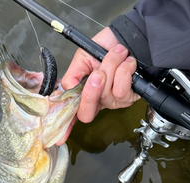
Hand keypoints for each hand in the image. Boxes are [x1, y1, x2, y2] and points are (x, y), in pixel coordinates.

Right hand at [57, 27, 139, 144]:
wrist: (127, 36)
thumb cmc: (105, 47)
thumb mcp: (82, 58)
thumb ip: (72, 76)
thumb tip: (67, 90)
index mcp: (84, 94)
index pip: (72, 115)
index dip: (65, 128)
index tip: (60, 139)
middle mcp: (98, 102)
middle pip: (87, 113)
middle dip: (91, 92)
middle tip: (98, 73)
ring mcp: (113, 102)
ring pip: (106, 95)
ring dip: (111, 68)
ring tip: (117, 54)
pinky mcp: (129, 97)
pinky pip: (122, 90)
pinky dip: (124, 70)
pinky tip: (128, 62)